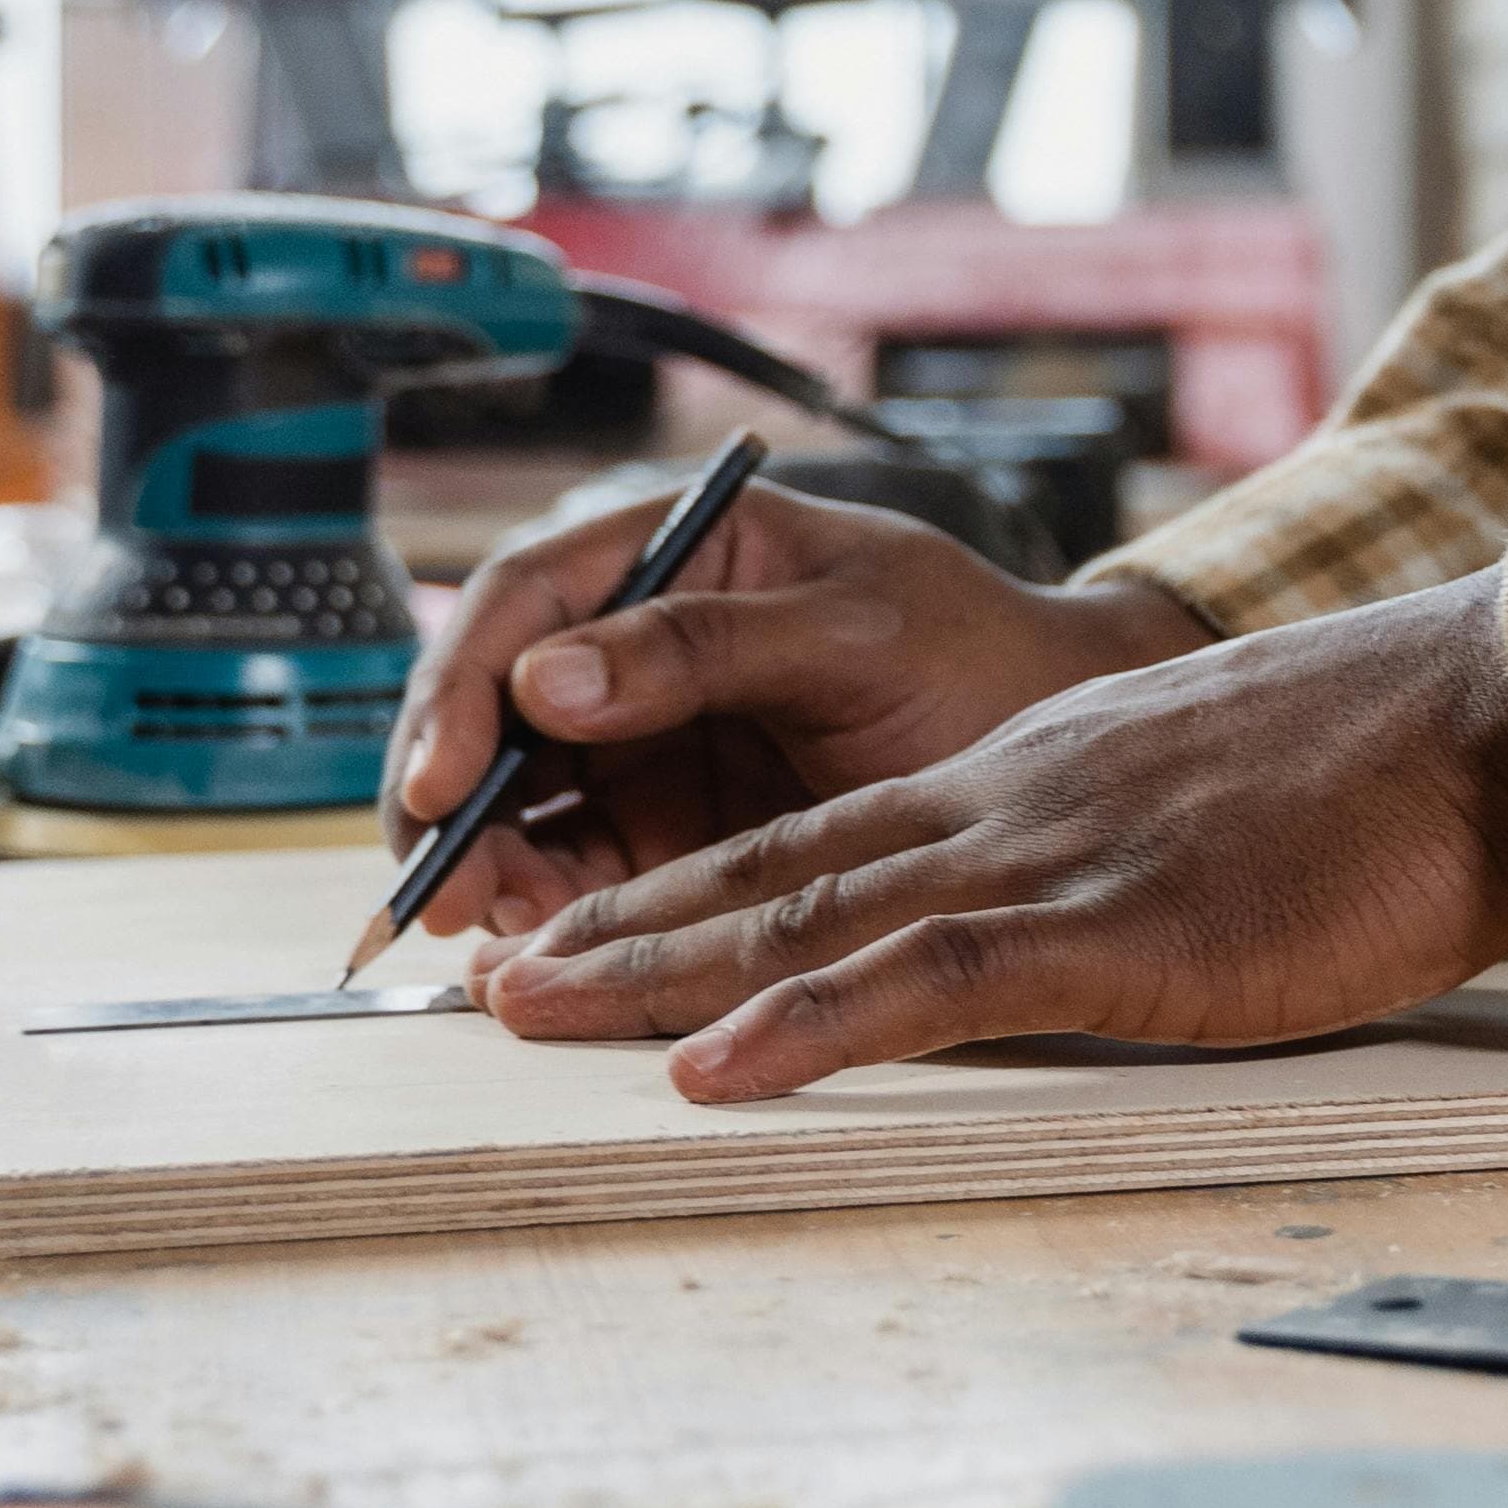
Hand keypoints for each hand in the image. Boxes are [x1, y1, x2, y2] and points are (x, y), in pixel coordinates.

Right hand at [383, 478, 1205, 938]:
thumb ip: (705, 643)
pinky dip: (542, 914)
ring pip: (518, 800)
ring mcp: (647, 739)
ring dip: (487, 867)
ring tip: (495, 939)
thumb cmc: (975, 648)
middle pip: (494, 708)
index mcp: (676, 546)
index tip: (445, 778)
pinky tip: (530, 962)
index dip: (466, 689)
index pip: (528, 600)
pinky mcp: (669, 829)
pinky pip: (576, 869)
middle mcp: (637, 639)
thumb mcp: (856, 627)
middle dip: (454, 799)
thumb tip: (546, 679)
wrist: (1062, 740)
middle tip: (449, 890)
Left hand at [475, 564, 1507, 1097]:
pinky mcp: (1117, 931)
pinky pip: (929, 979)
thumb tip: (1102, 916)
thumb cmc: (1389, 777)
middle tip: (478, 977)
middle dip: (618, 925)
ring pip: (813, 912)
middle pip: (775, 868)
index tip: (585, 933)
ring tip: (525, 1010)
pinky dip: (808, 1025)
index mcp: (1034, 781)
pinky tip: (713, 1069)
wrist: (1490, 718)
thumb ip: (1134, 849)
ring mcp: (1053, 862)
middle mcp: (1009, 805)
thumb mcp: (1222, 802)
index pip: (826, 835)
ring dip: (654, 969)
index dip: (691, 887)